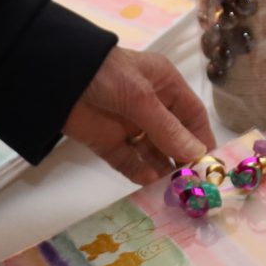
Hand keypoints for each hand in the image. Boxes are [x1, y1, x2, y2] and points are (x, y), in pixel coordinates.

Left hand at [63, 46, 212, 182]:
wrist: (55, 78)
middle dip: (183, 160)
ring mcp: (130, 127)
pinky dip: (139, 173)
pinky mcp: (109, 143)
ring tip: (174, 191)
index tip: (210, 165)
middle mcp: (152, 107)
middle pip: (175, 139)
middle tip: (194, 185)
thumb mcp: (141, 97)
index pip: (192, 116)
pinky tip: (149, 183)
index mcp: (165, 87)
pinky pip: (130, 163)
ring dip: (162, 171)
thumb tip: (197, 154)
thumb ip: (167, 128)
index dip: (202, 139)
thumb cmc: (107, 75)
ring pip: (153, 154)